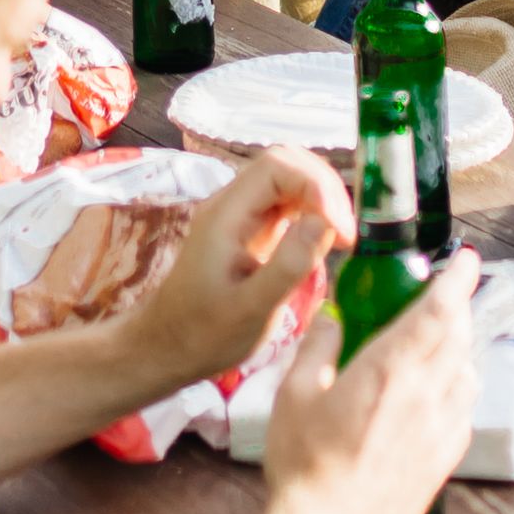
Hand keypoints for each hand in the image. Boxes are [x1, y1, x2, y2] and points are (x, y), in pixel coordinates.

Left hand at [120, 152, 347, 401]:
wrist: (167, 348)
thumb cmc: (205, 334)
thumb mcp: (251, 309)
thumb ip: (288, 265)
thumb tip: (326, 222)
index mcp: (226, 214)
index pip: (277, 166)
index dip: (316, 186)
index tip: (340, 230)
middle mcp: (232, 204)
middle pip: (285, 165)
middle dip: (323, 189)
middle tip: (346, 234)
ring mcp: (240, 215)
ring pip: (288, 181)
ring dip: (321, 199)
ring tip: (341, 238)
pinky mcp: (249, 231)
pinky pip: (285, 204)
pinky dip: (312, 213)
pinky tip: (325, 242)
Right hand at [263, 252, 479, 513]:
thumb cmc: (305, 465)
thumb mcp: (293, 394)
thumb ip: (317, 347)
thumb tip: (333, 318)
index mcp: (390, 371)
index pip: (439, 311)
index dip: (459, 280)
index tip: (468, 259)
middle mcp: (427, 396)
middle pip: (459, 336)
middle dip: (457, 307)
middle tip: (443, 293)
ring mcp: (440, 431)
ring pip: (467, 372)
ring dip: (459, 347)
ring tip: (438, 340)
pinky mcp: (444, 461)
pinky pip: (464, 409)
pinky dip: (458, 387)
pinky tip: (436, 392)